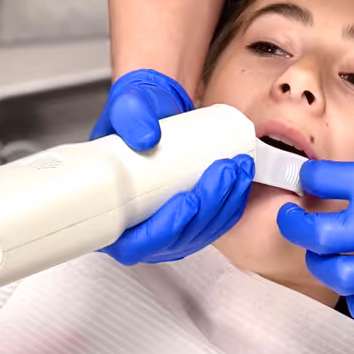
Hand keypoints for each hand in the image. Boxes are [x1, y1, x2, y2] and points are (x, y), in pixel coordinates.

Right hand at [92, 69, 254, 264]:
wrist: (151, 112)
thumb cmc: (131, 117)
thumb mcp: (124, 108)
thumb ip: (130, 117)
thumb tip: (147, 138)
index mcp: (110, 215)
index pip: (133, 245)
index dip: (163, 231)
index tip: (187, 201)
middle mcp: (137, 228)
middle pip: (175, 241)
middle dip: (207, 210)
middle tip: (222, 172)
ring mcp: (165, 227)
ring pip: (199, 234)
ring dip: (225, 206)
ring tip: (237, 169)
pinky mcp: (188, 217)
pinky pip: (213, 224)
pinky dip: (232, 205)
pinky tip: (243, 180)